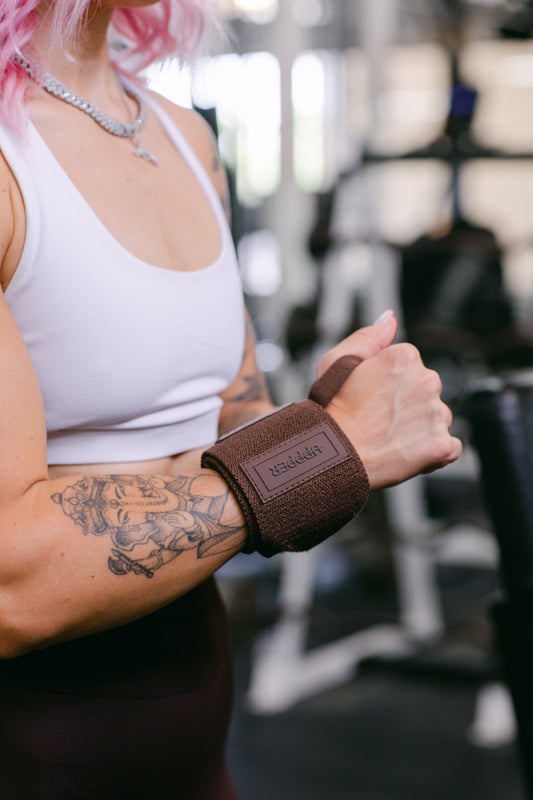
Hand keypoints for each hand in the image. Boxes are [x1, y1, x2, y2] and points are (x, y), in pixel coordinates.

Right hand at [319, 312, 462, 489]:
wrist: (333, 455)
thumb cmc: (330, 412)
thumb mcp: (335, 361)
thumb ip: (369, 337)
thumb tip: (391, 320)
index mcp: (405, 356)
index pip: (410, 368)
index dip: (389, 385)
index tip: (372, 398)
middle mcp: (428, 380)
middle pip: (426, 391)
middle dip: (408, 404)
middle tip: (378, 420)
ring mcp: (437, 414)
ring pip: (437, 418)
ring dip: (420, 428)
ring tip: (388, 438)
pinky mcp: (442, 445)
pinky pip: (449, 447)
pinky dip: (433, 453)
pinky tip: (405, 452)